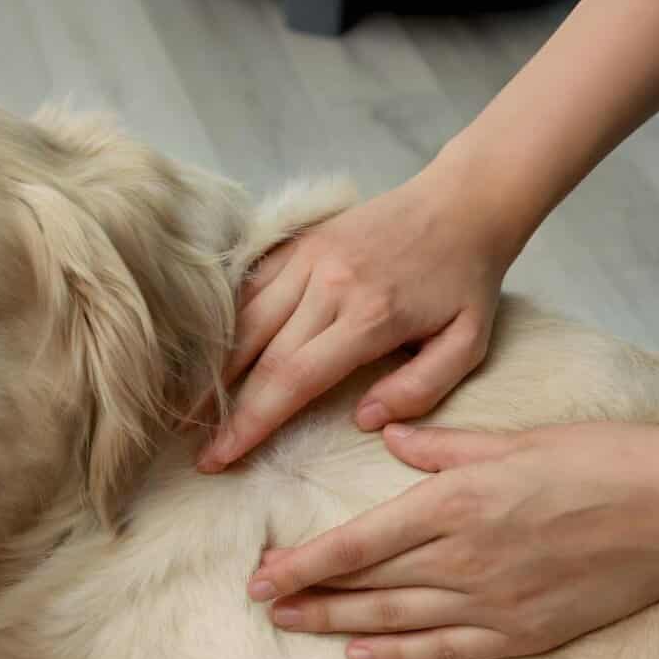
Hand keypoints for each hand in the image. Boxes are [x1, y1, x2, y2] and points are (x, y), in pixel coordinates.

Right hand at [198, 164, 514, 471]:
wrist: (463, 202)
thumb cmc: (467, 280)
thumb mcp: (468, 343)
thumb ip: (420, 389)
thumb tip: (365, 420)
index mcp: (369, 316)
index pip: (293, 379)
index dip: (251, 423)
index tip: (221, 457)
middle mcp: (329, 285)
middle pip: (259, 356)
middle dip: (224, 409)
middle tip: (199, 450)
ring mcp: (309, 258)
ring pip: (244, 320)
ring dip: (213, 368)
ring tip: (189, 408)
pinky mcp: (300, 243)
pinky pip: (250, 287)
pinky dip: (226, 323)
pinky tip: (210, 355)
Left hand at [247, 421, 658, 658]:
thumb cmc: (599, 462)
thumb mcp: (515, 438)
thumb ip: (442, 446)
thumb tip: (388, 436)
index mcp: (457, 503)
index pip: (358, 541)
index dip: (303, 563)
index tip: (261, 574)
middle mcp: (464, 559)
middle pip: (367, 583)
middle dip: (308, 593)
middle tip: (261, 601)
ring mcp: (491, 603)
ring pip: (394, 619)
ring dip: (337, 624)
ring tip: (293, 625)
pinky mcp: (520, 634)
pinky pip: (444, 651)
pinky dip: (398, 655)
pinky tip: (361, 655)